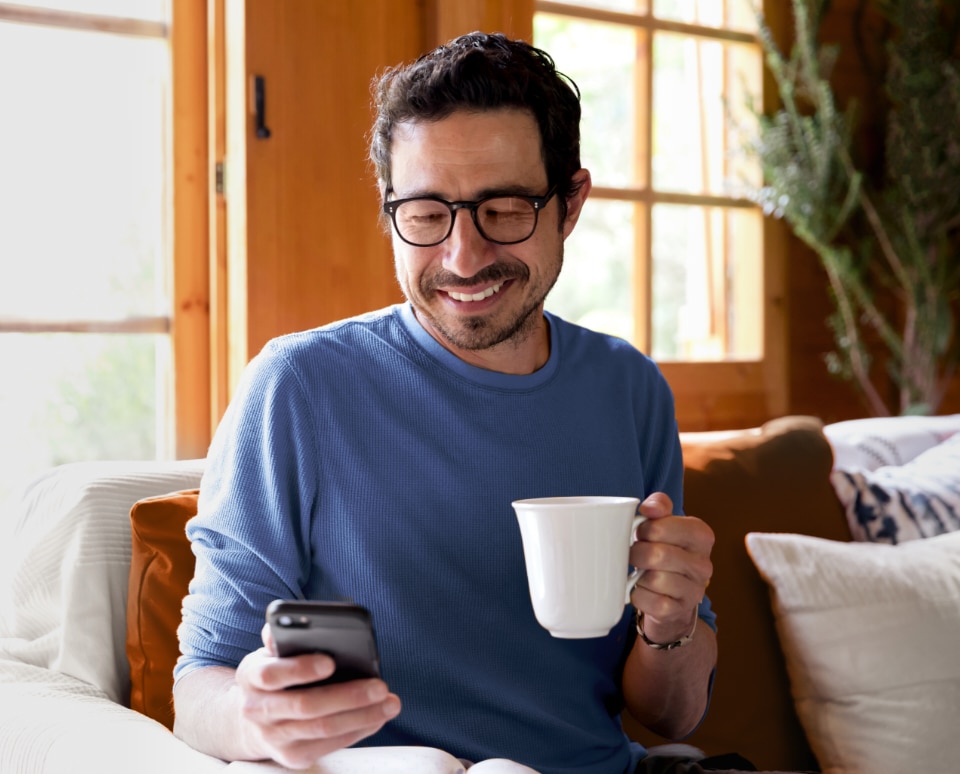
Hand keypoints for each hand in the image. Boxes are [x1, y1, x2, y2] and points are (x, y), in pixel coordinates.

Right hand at [232, 623, 401, 768]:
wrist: (251, 719)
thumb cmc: (273, 674)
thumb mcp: (270, 652)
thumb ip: (282, 637)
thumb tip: (291, 622)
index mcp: (250, 676)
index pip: (270, 674)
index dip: (300, 669)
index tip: (331, 662)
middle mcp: (257, 710)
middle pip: (306, 706)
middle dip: (347, 696)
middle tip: (380, 686)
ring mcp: (273, 738)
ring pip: (322, 729)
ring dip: (361, 716)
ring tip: (390, 703)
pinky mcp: (292, 756)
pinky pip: (330, 745)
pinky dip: (358, 731)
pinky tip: (378, 717)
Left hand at [628, 492, 713, 645]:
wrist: (671, 594)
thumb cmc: (664, 552)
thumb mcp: (664, 524)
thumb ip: (659, 507)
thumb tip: (649, 508)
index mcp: (701, 535)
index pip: (663, 527)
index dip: (644, 529)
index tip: (640, 533)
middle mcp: (704, 563)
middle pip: (657, 554)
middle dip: (637, 553)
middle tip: (634, 554)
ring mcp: (695, 589)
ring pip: (654, 579)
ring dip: (638, 575)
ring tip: (640, 572)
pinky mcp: (680, 610)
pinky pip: (651, 601)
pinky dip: (639, 596)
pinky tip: (643, 590)